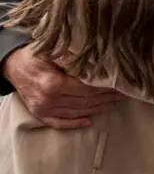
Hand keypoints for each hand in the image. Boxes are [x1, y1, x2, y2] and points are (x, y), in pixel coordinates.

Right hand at [1, 46, 121, 128]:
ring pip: (76, 112)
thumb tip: (97, 63)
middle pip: (84, 102)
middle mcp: (48, 100)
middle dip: (105, 98)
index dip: (104, 89)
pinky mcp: (39, 114)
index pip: (86, 89)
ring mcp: (43, 109)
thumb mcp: (53, 50)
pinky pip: (59, 122)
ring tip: (113, 104)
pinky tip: (90, 121)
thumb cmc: (34, 55)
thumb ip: (73, 58)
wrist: (12, 65)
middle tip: (122, 95)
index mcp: (52, 84)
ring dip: (96, 109)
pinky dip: (75, 123)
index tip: (119, 86)